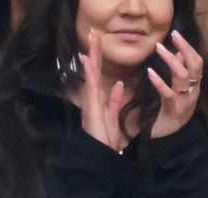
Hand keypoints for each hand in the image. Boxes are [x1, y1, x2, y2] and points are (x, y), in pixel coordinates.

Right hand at [79, 29, 126, 151]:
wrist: (98, 154)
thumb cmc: (105, 141)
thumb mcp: (113, 118)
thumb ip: (115, 101)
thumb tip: (119, 85)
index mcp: (99, 99)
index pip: (99, 74)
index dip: (98, 59)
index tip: (97, 44)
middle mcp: (93, 97)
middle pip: (94, 69)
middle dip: (94, 51)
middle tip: (93, 32)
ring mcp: (91, 100)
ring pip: (92, 72)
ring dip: (92, 54)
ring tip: (92, 37)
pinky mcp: (91, 104)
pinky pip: (92, 84)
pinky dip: (89, 70)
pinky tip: (88, 58)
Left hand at [147, 30, 202, 137]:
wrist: (170, 137)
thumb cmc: (171, 112)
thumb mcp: (177, 90)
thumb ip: (179, 72)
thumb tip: (179, 52)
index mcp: (194, 86)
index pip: (197, 62)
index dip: (189, 48)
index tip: (177, 35)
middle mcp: (193, 91)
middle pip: (194, 65)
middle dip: (185, 48)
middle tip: (173, 36)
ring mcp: (185, 100)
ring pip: (182, 76)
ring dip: (171, 61)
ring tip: (159, 48)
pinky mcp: (173, 109)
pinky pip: (167, 93)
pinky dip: (159, 81)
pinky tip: (149, 72)